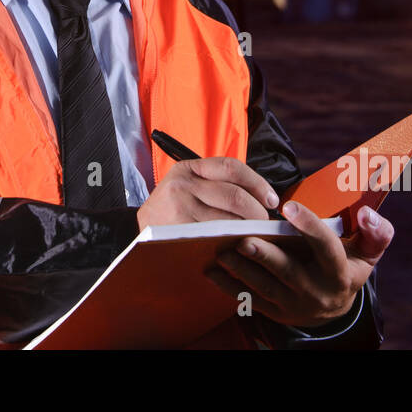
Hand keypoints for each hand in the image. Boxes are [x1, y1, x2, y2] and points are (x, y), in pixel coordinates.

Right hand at [135, 156, 278, 230]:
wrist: (140, 228)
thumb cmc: (173, 207)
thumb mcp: (188, 184)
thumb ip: (218, 183)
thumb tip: (262, 196)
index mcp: (189, 168)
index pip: (232, 167)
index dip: (257, 183)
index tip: (271, 199)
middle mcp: (183, 185)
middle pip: (234, 195)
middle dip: (257, 212)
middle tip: (266, 223)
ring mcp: (180, 209)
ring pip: (228, 219)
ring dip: (248, 229)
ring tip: (256, 234)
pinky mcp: (179, 231)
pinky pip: (215, 236)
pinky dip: (232, 241)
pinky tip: (239, 244)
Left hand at [206, 202, 393, 327]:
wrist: (336, 306)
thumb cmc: (349, 265)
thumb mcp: (369, 250)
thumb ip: (376, 231)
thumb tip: (366, 214)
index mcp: (340, 272)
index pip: (326, 248)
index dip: (309, 226)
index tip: (289, 207)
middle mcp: (317, 292)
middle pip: (289, 273)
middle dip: (265, 256)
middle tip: (243, 239)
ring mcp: (295, 305)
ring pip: (265, 288)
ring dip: (241, 270)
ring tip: (221, 252)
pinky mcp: (276, 313)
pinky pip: (251, 300)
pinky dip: (230, 286)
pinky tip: (213, 271)